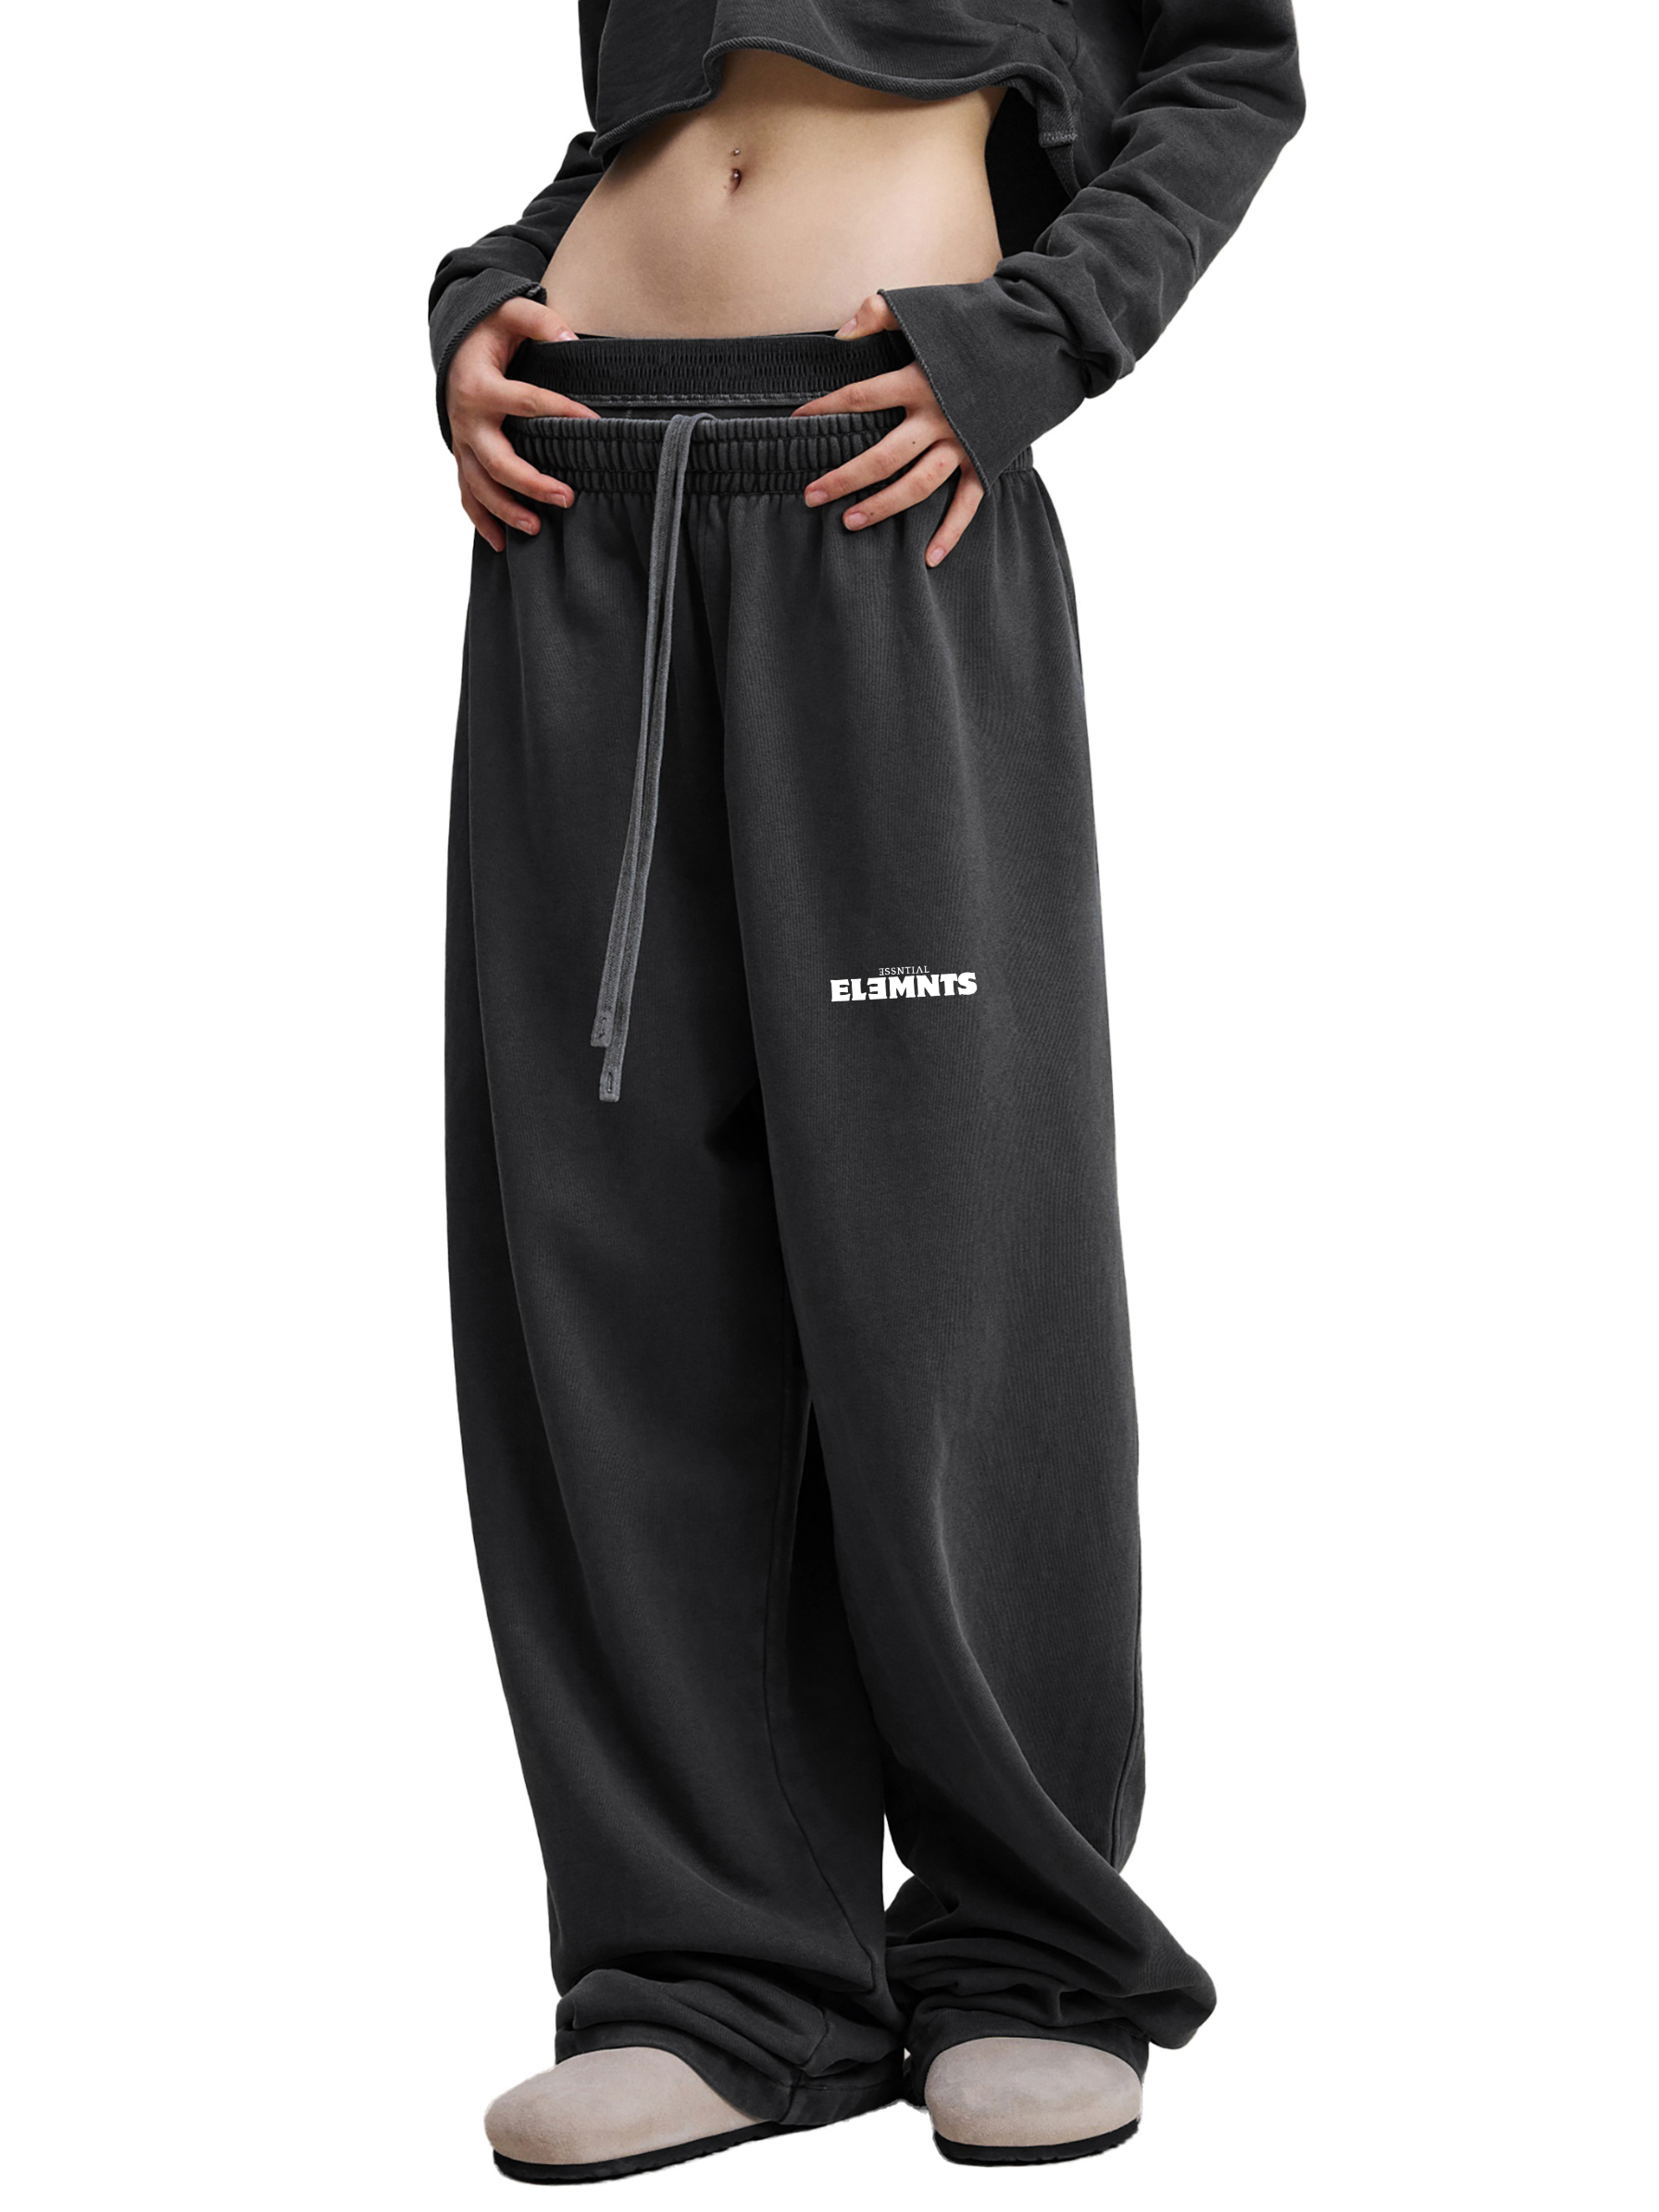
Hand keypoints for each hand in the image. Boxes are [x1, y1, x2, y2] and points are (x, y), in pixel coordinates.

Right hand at [446, 297, 599, 550]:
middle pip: (498, 460)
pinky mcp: (462, 454)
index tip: (596, 422)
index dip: (562, 412)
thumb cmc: (488, 329)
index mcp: (479, 384)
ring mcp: (461, 441)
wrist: (455, 342)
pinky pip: (467, 493)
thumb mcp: (510, 312)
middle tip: (567, 497)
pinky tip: (501, 543)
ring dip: (506, 510)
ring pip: (479, 485)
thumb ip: (540, 320)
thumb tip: (570, 338)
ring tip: (537, 529)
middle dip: (531, 483)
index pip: (526, 402)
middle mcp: (466, 418)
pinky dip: (482, 520)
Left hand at [792, 294, 982, 565]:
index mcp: (920, 379)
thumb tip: (839, 335)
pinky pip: (968, 503)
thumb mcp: (927, 308)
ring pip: (917, 486)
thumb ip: (879, 312)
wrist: (1038, 338)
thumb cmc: (977, 323)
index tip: (796, 421)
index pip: (860, 398)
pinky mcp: (986, 458)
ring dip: (882, 508)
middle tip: (810, 496)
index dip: (824, 408)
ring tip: (848, 523)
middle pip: (882, 457)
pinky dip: (951, 532)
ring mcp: (964, 443)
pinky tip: (930, 558)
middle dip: (843, 478)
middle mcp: (939, 417)